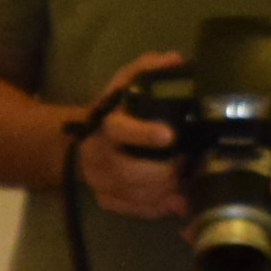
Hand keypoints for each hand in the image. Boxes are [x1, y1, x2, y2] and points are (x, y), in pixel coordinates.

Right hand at [68, 49, 186, 221]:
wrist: (85, 139)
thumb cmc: (115, 109)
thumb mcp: (127, 82)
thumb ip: (148, 69)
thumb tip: (176, 60)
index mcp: (105, 124)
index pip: (119, 131)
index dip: (142, 134)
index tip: (168, 135)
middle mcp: (98, 155)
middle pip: (126, 171)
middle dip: (160, 172)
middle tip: (184, 165)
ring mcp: (100, 180)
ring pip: (131, 194)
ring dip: (161, 192)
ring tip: (185, 183)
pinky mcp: (105, 198)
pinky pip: (130, 209)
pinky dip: (154, 208)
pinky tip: (173, 202)